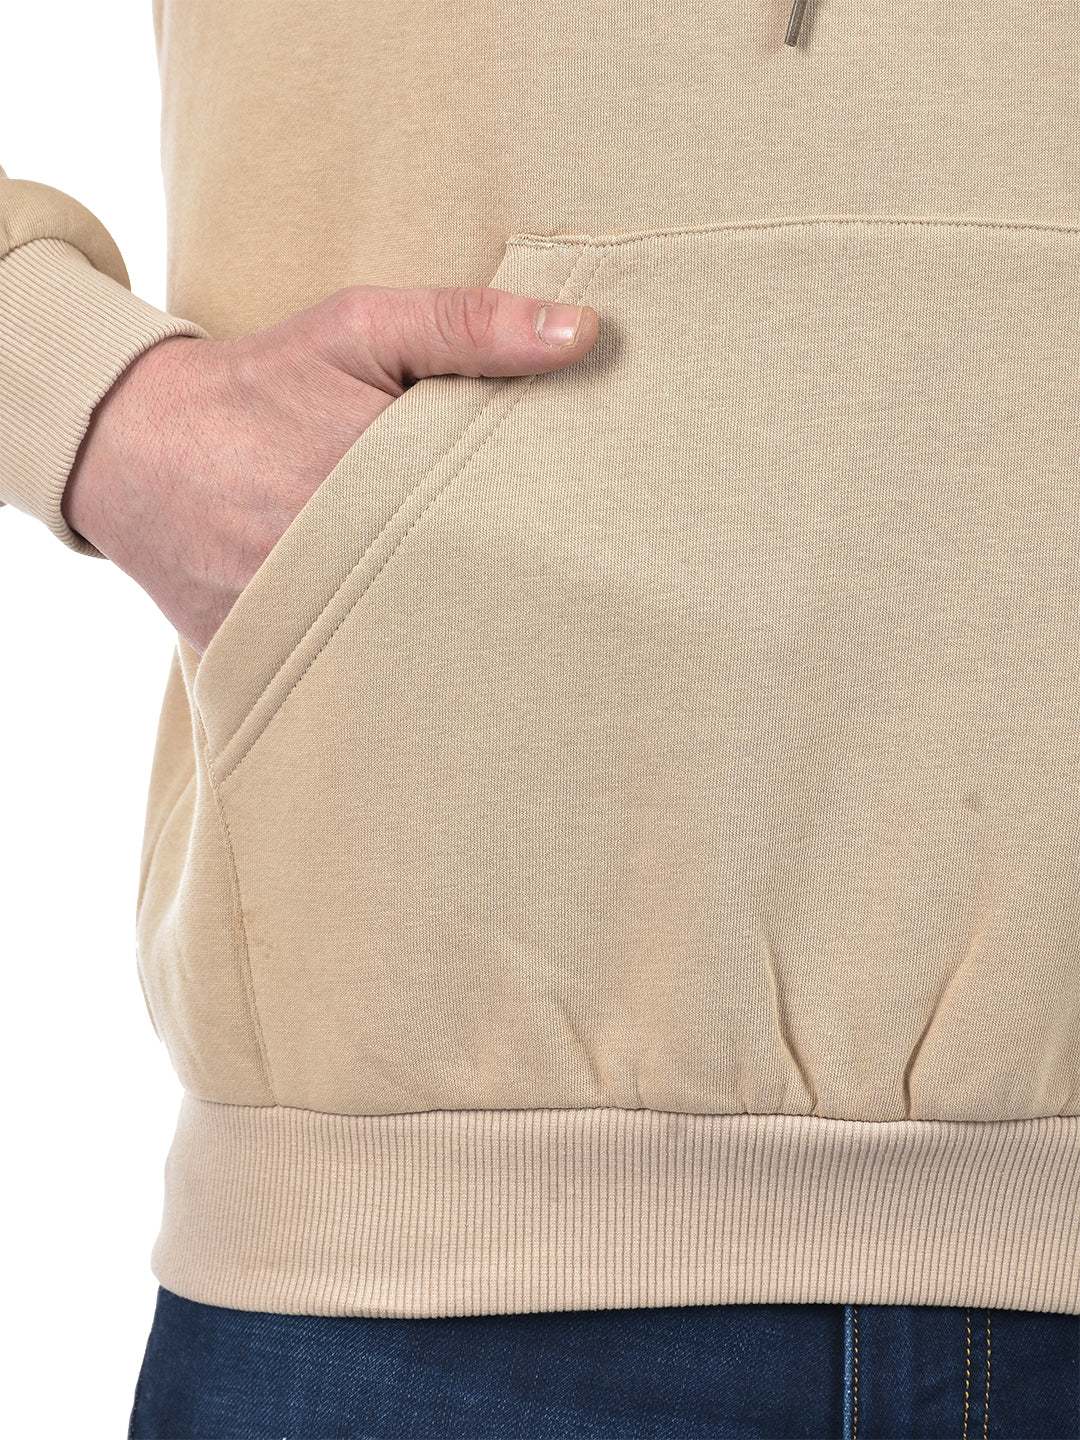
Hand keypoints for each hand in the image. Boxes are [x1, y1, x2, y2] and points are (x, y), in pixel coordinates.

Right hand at [62, 285, 598, 653]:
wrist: (134, 450)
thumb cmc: (261, 385)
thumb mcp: (360, 330)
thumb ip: (469, 326)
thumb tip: (583, 336)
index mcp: (374, 480)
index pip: (495, 521)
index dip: (539, 523)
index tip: (576, 523)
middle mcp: (334, 559)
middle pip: (460, 589)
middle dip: (499, 580)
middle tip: (555, 582)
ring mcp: (295, 616)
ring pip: (408, 639)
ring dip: (446, 625)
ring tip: (495, 623)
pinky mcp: (265, 658)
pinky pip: (348, 671)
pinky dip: (379, 656)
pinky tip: (416, 649)